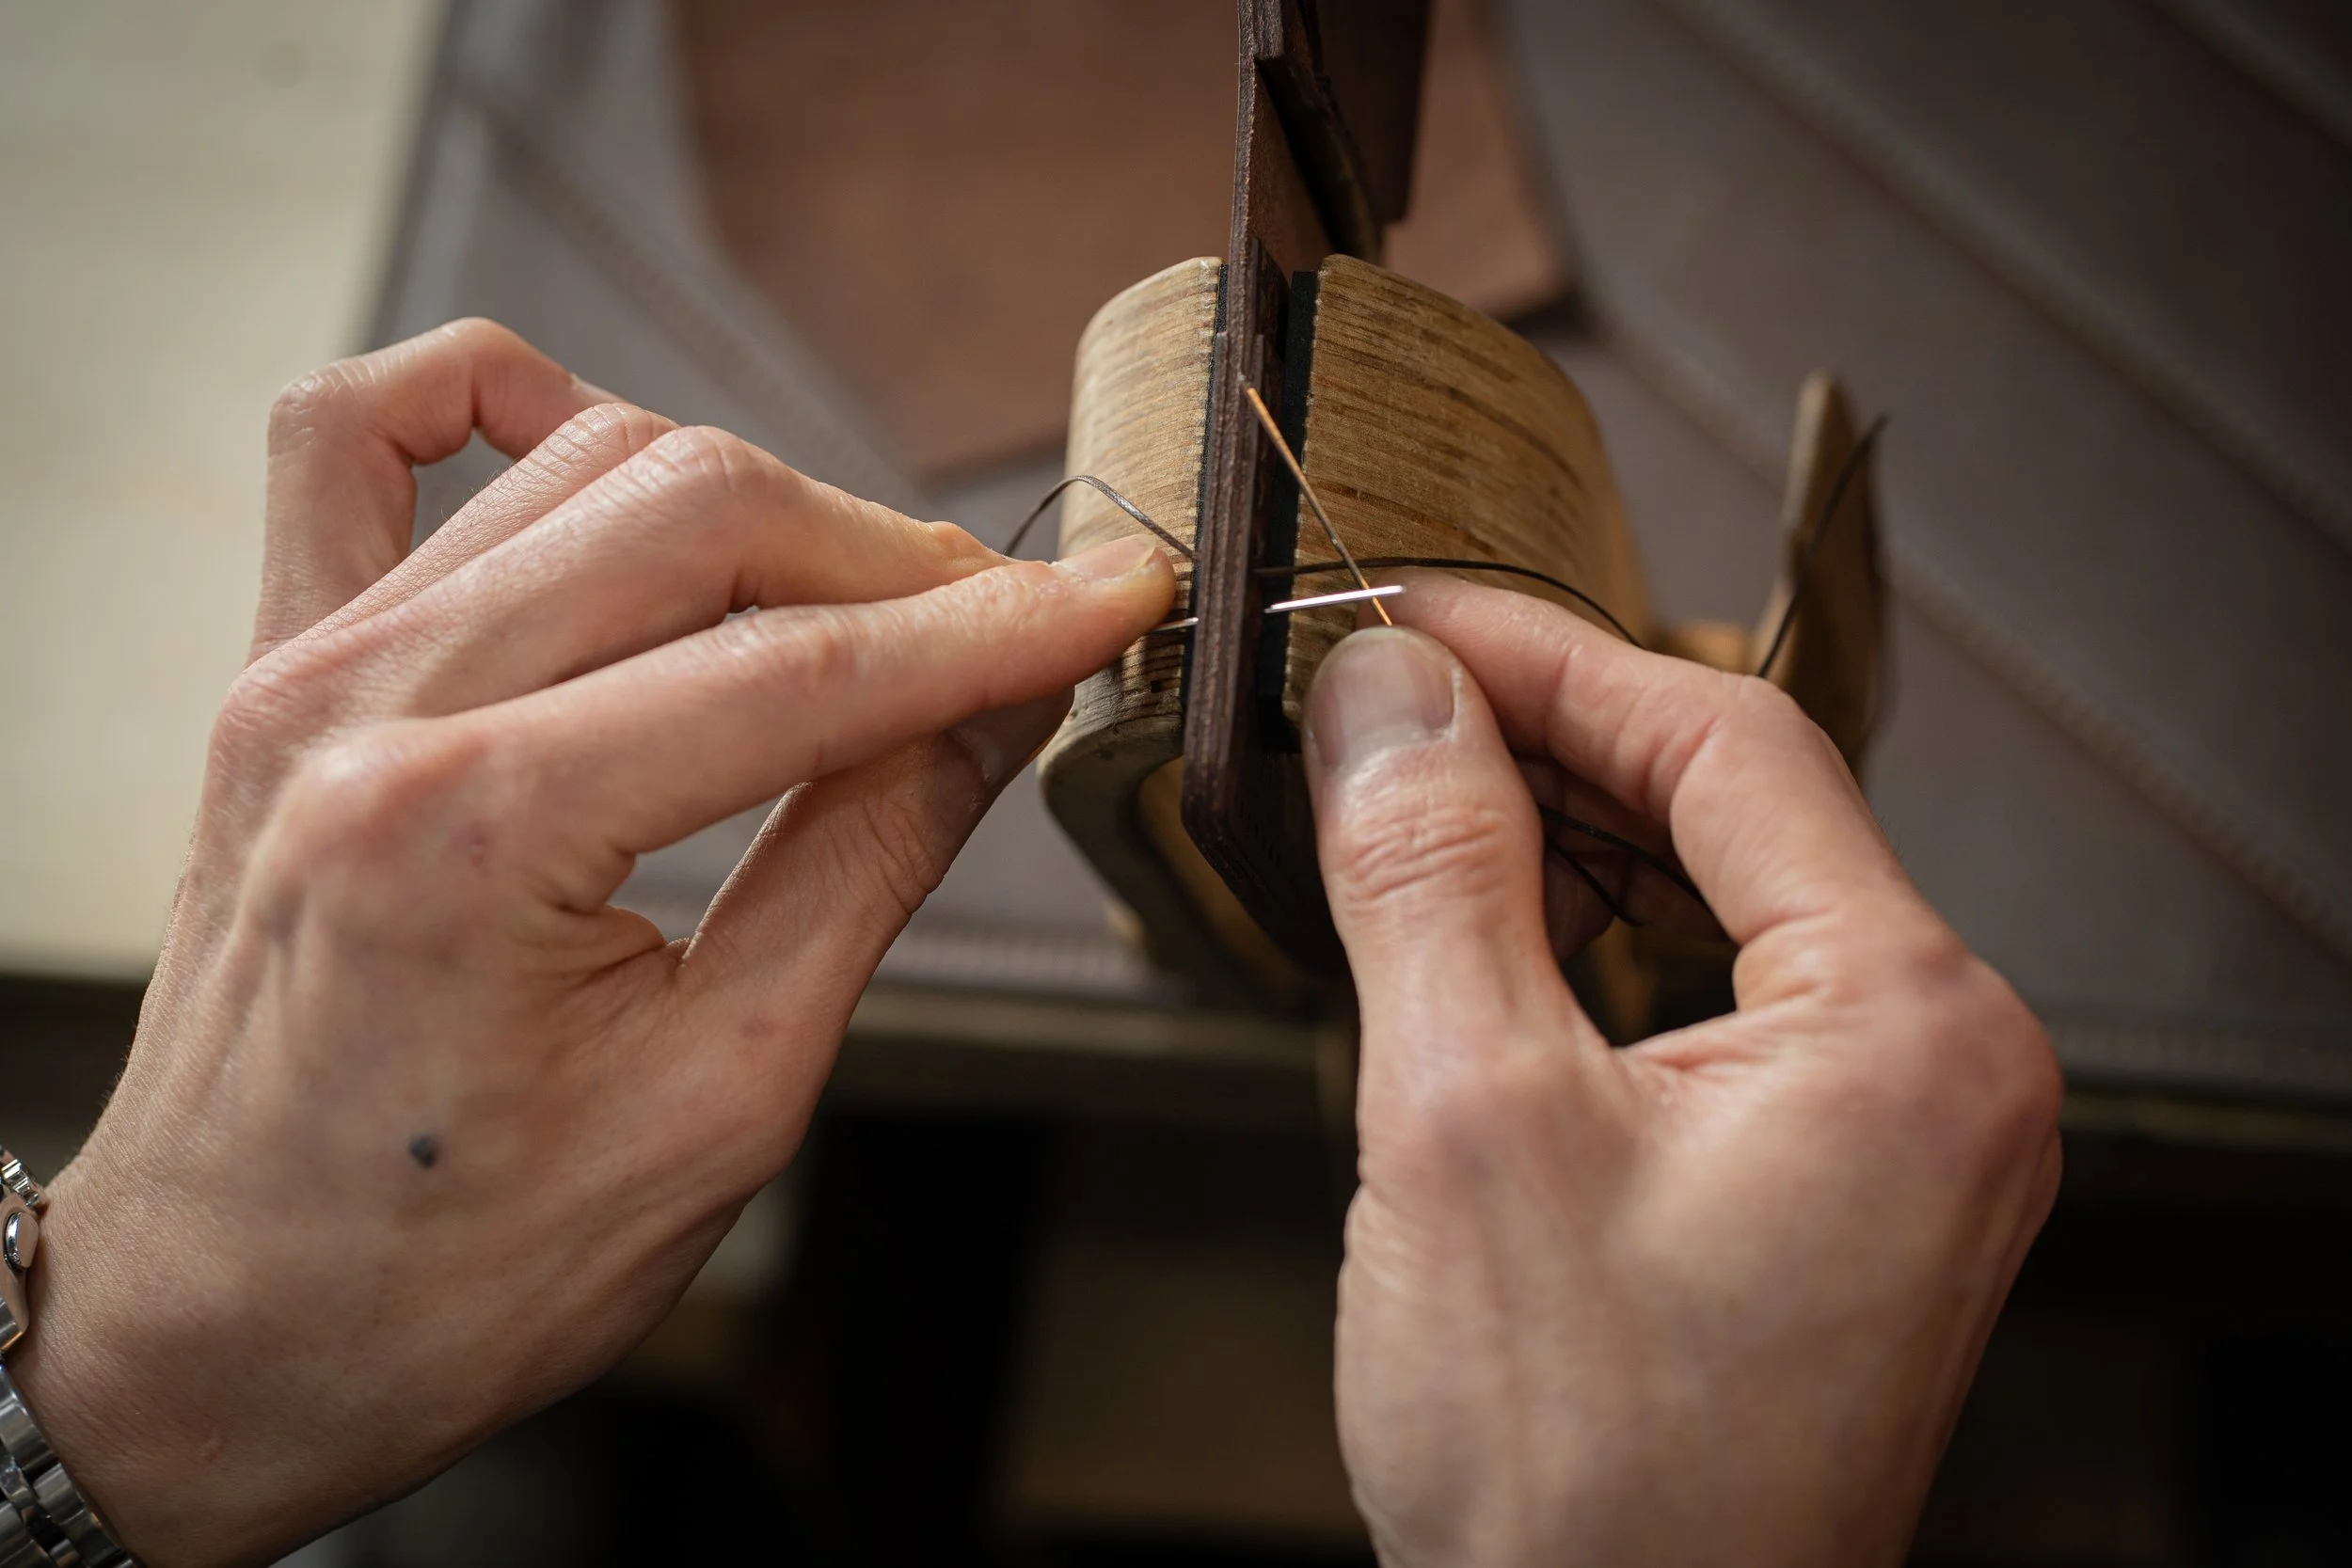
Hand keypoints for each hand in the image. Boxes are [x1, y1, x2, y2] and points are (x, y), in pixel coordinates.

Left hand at [10, 320, 1172, 1564]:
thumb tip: (999, 707)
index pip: (798, 669)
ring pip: (577, 458)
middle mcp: (367, 713)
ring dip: (756, 502)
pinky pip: (352, 436)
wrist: (221, 1331)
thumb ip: (870, 863)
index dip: (989, 631)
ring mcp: (301, 674)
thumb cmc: (452, 1273)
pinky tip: (593, 444)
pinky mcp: (271, 672)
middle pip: (696, 515)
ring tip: (859, 597)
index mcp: (472, 837)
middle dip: (891, 556)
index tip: (1113, 599)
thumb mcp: (725, 1099)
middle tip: (1007, 625)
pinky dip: (490, 397)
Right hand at [1304, 579, 2060, 1566]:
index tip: (1401, 619)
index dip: (1547, 656)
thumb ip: (1432, 871)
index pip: (1729, 745)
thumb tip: (1388, 689)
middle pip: (1736, 814)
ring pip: (1719, 907)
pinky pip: (1713, 1006)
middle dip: (1548, 744)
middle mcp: (1943, 1071)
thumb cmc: (1580, 1475)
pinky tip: (1480, 935)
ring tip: (1407, 806)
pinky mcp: (1828, 1195)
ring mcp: (1896, 1140)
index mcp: (1912, 1029)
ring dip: (1562, 842)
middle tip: (1380, 707)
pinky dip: (1591, 948)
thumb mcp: (1467, 1124)